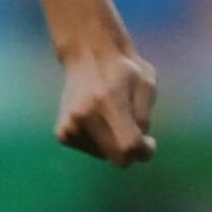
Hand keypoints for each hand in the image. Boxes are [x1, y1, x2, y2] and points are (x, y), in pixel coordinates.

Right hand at [56, 48, 156, 166]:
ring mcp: (70, 126)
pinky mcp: (62, 133)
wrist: (89, 55)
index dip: (144, 151)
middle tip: (137, 135)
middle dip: (131, 151)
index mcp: (109, 101)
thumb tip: (139, 146)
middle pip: (116, 156)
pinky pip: (91, 149)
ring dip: (114, 143)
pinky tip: (100, 120)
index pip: (129, 144)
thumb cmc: (125, 69)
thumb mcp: (146, 84)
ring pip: (104, 155)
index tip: (149, 144)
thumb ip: (144, 116)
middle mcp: (85, 116)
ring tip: (113, 116)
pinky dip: (100, 141)